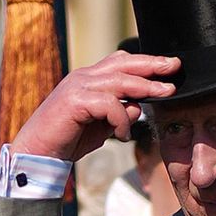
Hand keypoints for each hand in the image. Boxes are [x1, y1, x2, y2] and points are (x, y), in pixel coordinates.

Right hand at [10, 51, 179, 161]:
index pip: (120, 63)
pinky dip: (122, 119)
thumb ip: (121, 114)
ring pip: (119, 81)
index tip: (170, 66)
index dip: (146, 62)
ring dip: (147, 87)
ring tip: (168, 93)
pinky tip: (123, 135)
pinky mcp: (74, 101)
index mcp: (90, 80)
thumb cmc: (70, 138)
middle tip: (175, 66)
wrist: (40, 153)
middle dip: (152, 64)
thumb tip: (140, 107)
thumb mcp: (103, 125)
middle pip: (123, 63)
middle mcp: (83, 78)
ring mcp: (77, 87)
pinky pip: (109, 104)